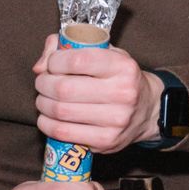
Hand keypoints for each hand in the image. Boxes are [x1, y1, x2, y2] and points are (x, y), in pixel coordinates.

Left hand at [33, 34, 159, 154]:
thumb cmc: (119, 79)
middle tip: (43, 82)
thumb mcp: (106, 54)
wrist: (148, 110)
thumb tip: (40, 67)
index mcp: (123, 67)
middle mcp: (123, 93)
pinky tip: (49, 117)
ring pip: (59, 111)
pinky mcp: (106, 141)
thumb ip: (70, 48)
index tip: (53, 64)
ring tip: (45, 99)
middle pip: (63, 88)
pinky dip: (47, 124)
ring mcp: (116, 120)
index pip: (77, 60)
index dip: (55, 61)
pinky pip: (63, 133)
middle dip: (43, 84)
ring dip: (42, 104)